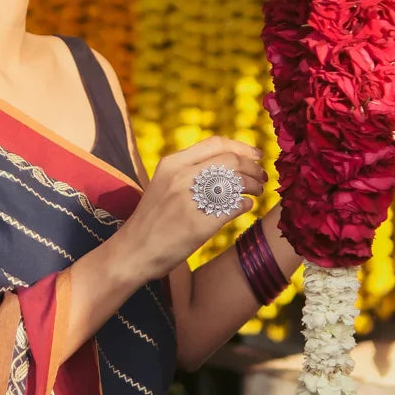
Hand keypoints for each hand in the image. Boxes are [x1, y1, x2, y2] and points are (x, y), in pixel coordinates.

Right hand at [121, 135, 267, 279]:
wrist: (133, 251)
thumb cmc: (151, 220)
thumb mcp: (163, 184)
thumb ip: (188, 171)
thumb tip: (228, 164)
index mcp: (172, 163)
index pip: (215, 143)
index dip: (241, 147)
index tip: (255, 156)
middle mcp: (181, 176)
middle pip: (231, 160)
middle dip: (253, 167)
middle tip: (261, 176)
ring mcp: (191, 199)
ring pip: (237, 180)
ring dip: (254, 185)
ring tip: (257, 192)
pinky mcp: (201, 222)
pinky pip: (236, 205)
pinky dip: (246, 204)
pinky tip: (245, 207)